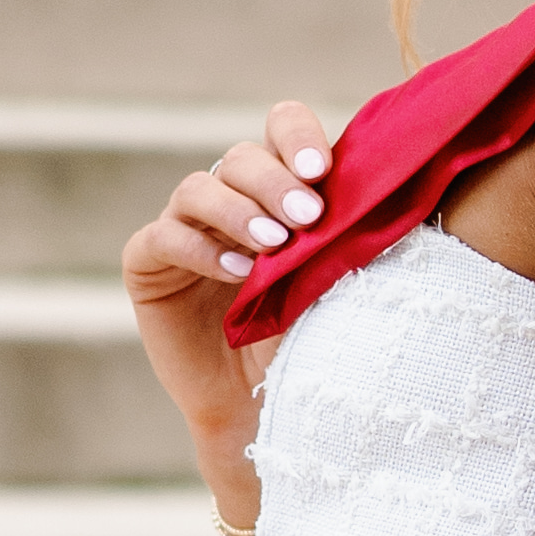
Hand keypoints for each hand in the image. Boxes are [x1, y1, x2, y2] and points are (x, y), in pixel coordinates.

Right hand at [121, 92, 333, 465]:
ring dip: (239, 210)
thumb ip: (345, 229)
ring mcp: (182, 227)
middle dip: (276, 182)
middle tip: (308, 218)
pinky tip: (236, 271)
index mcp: (276, 187)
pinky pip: (163, 237)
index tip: (322, 170)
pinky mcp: (147, 263)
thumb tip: (387, 187)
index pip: (279, 128)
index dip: (296, 136)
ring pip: (199, 188)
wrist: (265, 406)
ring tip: (273, 245)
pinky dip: (199, 248)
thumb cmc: (308, 339)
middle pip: (242, 157)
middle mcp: (227, 198)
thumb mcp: (336, 278)